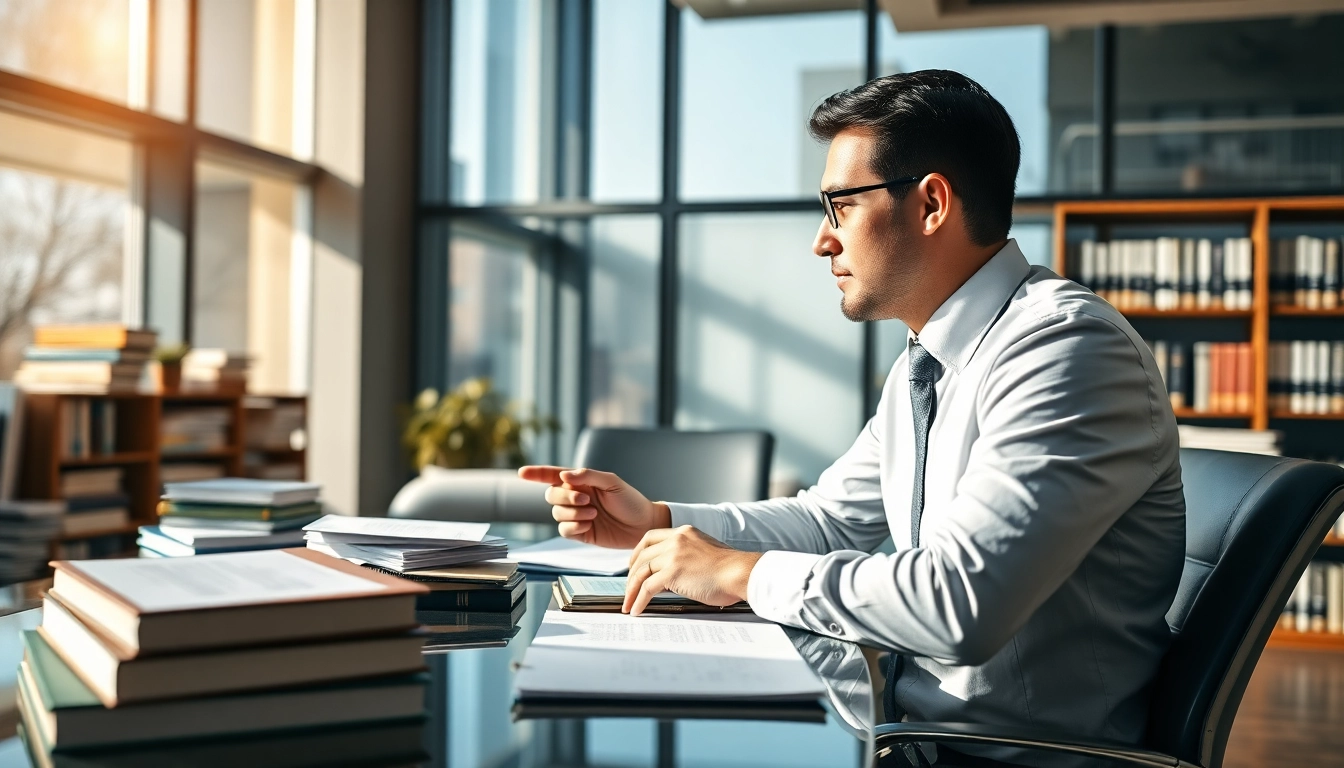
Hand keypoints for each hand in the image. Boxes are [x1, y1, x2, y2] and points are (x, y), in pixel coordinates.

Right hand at [517, 466, 670, 548]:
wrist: (642, 525)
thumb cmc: (630, 500)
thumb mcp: (612, 482)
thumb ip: (588, 476)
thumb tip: (564, 475)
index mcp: (581, 482)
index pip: (553, 475)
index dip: (536, 474)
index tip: (521, 473)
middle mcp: (575, 497)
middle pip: (551, 495)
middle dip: (564, 497)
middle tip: (586, 500)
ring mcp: (576, 515)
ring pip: (556, 513)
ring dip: (573, 513)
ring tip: (593, 513)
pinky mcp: (580, 532)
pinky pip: (564, 530)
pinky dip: (573, 526)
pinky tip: (588, 525)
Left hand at [623, 526, 763, 615]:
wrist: (742, 573)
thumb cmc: (731, 570)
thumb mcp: (705, 553)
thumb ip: (687, 557)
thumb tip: (672, 575)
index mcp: (684, 532)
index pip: (650, 537)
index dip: (637, 552)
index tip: (632, 566)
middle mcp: (676, 540)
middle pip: (642, 555)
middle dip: (631, 575)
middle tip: (628, 589)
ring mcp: (673, 554)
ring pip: (641, 572)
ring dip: (631, 590)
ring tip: (628, 604)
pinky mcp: (673, 572)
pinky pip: (647, 588)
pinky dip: (639, 600)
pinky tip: (637, 609)